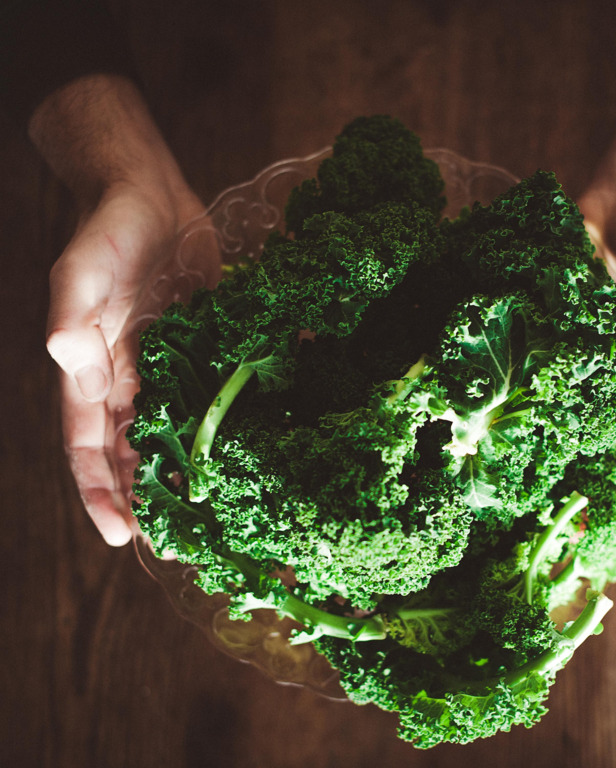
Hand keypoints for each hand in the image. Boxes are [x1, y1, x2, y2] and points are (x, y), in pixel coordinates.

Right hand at [30, 76, 219, 544]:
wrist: (152, 196)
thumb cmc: (109, 229)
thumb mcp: (83, 267)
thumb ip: (72, 314)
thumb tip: (66, 365)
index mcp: (93, 370)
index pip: (88, 445)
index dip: (99, 491)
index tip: (119, 534)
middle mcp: (130, 378)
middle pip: (135, 453)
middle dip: (150, 499)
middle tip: (178, 545)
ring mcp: (170, 366)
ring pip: (177, 434)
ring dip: (190, 474)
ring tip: (217, 513)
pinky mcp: (205, 348)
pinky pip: (215, 393)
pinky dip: (228, 422)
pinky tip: (255, 446)